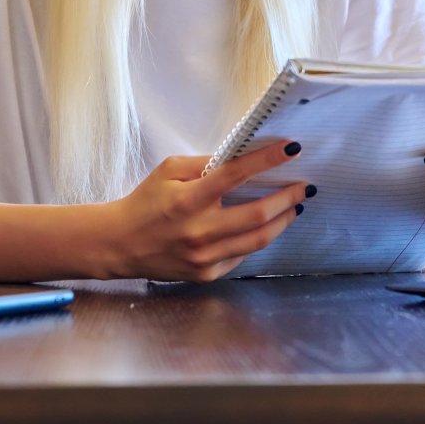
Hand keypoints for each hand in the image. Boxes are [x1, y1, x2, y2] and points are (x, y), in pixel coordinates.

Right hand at [96, 141, 309, 281]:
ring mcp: (204, 257)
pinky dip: (257, 239)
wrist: (120, 244)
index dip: (267, 160)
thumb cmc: (146, 201)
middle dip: (287, 197)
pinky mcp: (206, 274)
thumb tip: (243, 156)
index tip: (291, 149)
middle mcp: (198, 231)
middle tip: (304, 185)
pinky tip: (265, 226)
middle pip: (258, 215)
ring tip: (294, 206)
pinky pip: (242, 256)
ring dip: (282, 221)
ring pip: (258, 240)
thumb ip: (205, 163)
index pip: (236, 174)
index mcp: (188, 199)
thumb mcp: (168, 170)